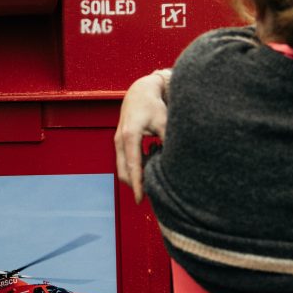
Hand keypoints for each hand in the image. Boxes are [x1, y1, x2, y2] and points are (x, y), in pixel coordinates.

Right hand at [114, 70, 170, 203]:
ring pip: (123, 168)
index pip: (133, 167)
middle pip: (123, 172)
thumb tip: (175, 163)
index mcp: (130, 136)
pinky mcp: (119, 141)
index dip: (137, 185)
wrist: (140, 92)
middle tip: (154, 190)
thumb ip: (168, 143)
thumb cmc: (153, 106)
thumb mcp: (164, 122)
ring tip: (156, 162)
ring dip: (137, 172)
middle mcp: (120, 140)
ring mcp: (117, 141)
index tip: (140, 200)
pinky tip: (151, 153)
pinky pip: (125, 160)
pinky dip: (136, 164)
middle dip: (136, 184)